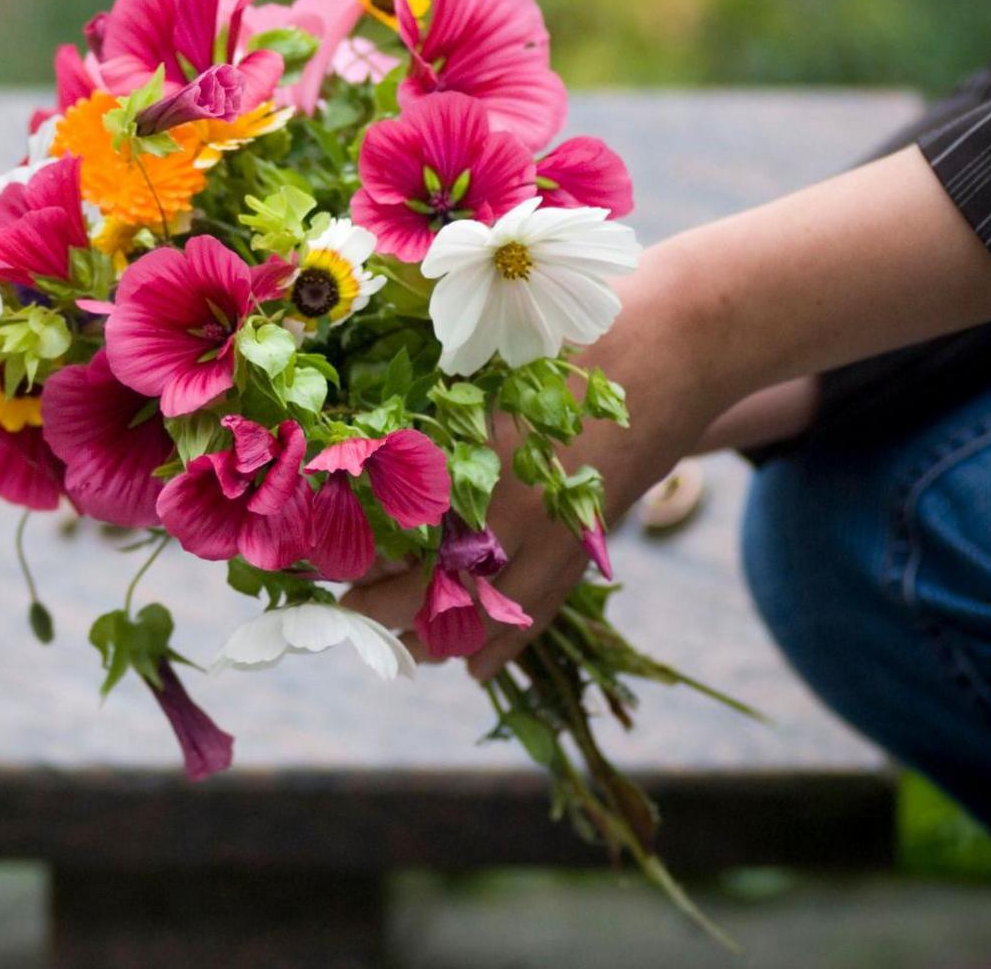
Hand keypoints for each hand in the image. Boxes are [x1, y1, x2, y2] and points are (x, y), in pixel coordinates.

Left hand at [347, 144, 990, 679]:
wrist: (683, 333)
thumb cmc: (571, 324)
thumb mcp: (486, 345)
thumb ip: (429, 388)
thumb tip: (360, 417)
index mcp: (466, 444)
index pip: (384, 520)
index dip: (343, 544)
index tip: (307, 553)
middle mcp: (504, 498)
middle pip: (420, 578)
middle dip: (373, 602)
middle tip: (336, 611)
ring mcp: (551, 528)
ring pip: (476, 610)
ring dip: (428, 631)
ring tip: (391, 640)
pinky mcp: (589, 541)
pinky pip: (537, 610)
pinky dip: (501, 643)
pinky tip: (469, 667)